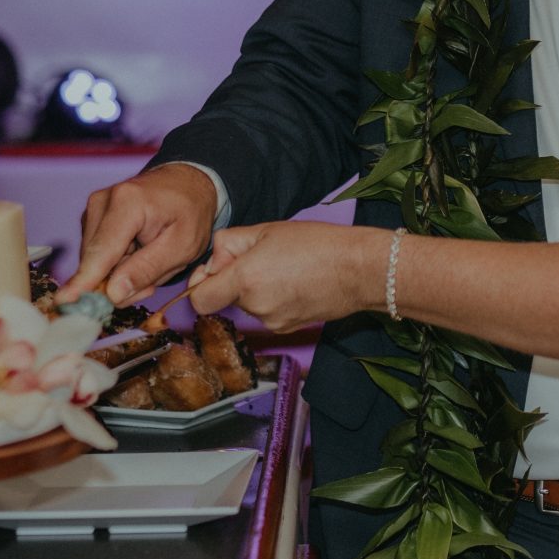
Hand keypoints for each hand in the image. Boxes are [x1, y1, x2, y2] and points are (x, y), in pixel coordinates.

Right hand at [56, 162, 218, 307]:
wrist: (186, 184)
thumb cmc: (190, 212)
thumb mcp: (182, 247)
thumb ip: (147, 269)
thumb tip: (113, 294)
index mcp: (127, 203)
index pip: (101, 252)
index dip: (84, 281)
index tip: (65, 301)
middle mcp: (102, 202)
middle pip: (95, 261)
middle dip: (119, 282)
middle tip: (152, 282)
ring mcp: (94, 209)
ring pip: (95, 262)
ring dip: (120, 273)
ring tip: (150, 261)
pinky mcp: (92, 219)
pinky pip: (97, 256)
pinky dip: (117, 264)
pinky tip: (139, 254)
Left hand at [183, 221, 377, 333]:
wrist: (359, 269)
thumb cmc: (318, 244)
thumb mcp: (266, 230)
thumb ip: (229, 244)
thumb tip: (214, 260)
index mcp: (245, 279)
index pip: (200, 300)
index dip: (201, 285)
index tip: (213, 273)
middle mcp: (255, 306)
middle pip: (227, 298)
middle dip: (236, 279)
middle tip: (263, 258)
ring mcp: (272, 322)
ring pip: (249, 305)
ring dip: (256, 289)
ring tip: (285, 269)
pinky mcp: (287, 329)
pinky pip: (267, 313)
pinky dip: (274, 300)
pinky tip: (295, 284)